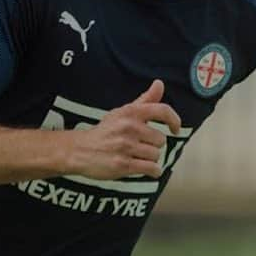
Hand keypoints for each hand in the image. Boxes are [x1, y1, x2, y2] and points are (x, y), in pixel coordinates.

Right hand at [65, 80, 180, 179]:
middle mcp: (129, 128)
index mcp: (131, 113)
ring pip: (156, 155)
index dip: (174, 120)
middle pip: (160, 140)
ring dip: (150, 159)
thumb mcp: (122, 113)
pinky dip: (153, 172)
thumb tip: (159, 84)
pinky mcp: (122, 165)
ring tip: (137, 158)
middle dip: (153, 146)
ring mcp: (125, 147)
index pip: (162, 110)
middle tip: (140, 147)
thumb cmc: (104, 132)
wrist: (80, 150)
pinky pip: (151, 169)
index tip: (175, 129)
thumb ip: (144, 100)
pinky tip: (146, 170)